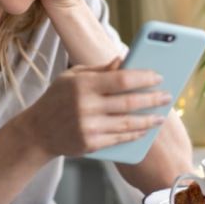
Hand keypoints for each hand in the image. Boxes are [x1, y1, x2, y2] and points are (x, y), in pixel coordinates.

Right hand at [15, 58, 170, 157]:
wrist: (37, 131)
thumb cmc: (57, 99)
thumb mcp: (71, 77)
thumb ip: (98, 70)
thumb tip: (123, 59)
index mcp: (82, 84)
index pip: (121, 79)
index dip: (143, 78)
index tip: (158, 76)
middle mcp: (86, 105)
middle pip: (129, 102)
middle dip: (152, 98)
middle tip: (167, 96)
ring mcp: (88, 126)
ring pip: (128, 123)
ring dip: (149, 119)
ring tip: (161, 115)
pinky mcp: (90, 144)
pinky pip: (119, 138)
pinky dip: (135, 133)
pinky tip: (145, 129)